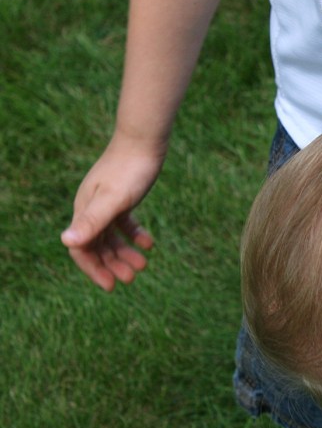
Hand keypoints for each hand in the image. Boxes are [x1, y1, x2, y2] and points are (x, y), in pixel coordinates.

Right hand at [61, 136, 161, 290]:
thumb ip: (92, 221)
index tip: (111, 286)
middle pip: (96, 245)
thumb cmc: (129, 170)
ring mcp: (107, 202)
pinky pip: (125, 222)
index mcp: (84, 212)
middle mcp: (91, 208)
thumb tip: (67, 242)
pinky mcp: (123, 196)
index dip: (94, 269)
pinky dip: (135, 235)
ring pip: (112, 236)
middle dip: (111, 264)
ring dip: (124, 252)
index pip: (81, 249)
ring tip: (143, 265)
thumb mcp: (113, 200)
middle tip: (132, 279)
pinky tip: (149, 244)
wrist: (143, 141)